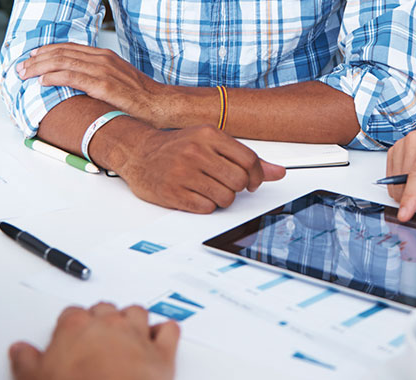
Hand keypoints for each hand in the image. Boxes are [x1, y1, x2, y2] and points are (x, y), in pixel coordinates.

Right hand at [10, 303, 180, 379]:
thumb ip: (26, 362)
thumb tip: (20, 351)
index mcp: (75, 327)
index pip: (70, 314)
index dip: (69, 325)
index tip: (67, 336)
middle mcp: (109, 325)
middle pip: (104, 308)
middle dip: (100, 318)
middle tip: (94, 335)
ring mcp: (137, 336)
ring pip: (136, 312)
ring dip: (131, 318)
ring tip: (125, 329)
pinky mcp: (162, 353)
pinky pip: (168, 330)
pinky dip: (165, 330)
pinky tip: (160, 334)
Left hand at [19, 43, 178, 126]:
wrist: (161, 105)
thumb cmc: (140, 98)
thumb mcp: (118, 81)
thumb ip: (98, 78)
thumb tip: (79, 86)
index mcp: (104, 56)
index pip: (69, 48)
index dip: (47, 51)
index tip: (32, 57)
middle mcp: (102, 59)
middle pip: (62, 53)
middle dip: (37, 59)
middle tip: (21, 67)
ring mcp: (103, 71)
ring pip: (63, 62)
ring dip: (40, 67)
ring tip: (25, 74)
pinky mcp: (104, 85)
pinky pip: (74, 77)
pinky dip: (55, 77)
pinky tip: (43, 81)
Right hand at [109, 125, 285, 213]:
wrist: (137, 152)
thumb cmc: (176, 147)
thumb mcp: (210, 142)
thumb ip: (244, 157)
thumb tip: (278, 172)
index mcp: (209, 134)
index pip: (249, 160)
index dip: (256, 176)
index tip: (251, 181)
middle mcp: (196, 151)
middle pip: (239, 181)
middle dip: (236, 188)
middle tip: (224, 183)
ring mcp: (184, 172)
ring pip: (226, 198)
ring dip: (221, 198)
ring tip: (207, 189)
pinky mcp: (174, 193)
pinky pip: (207, 208)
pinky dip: (205, 206)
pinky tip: (195, 195)